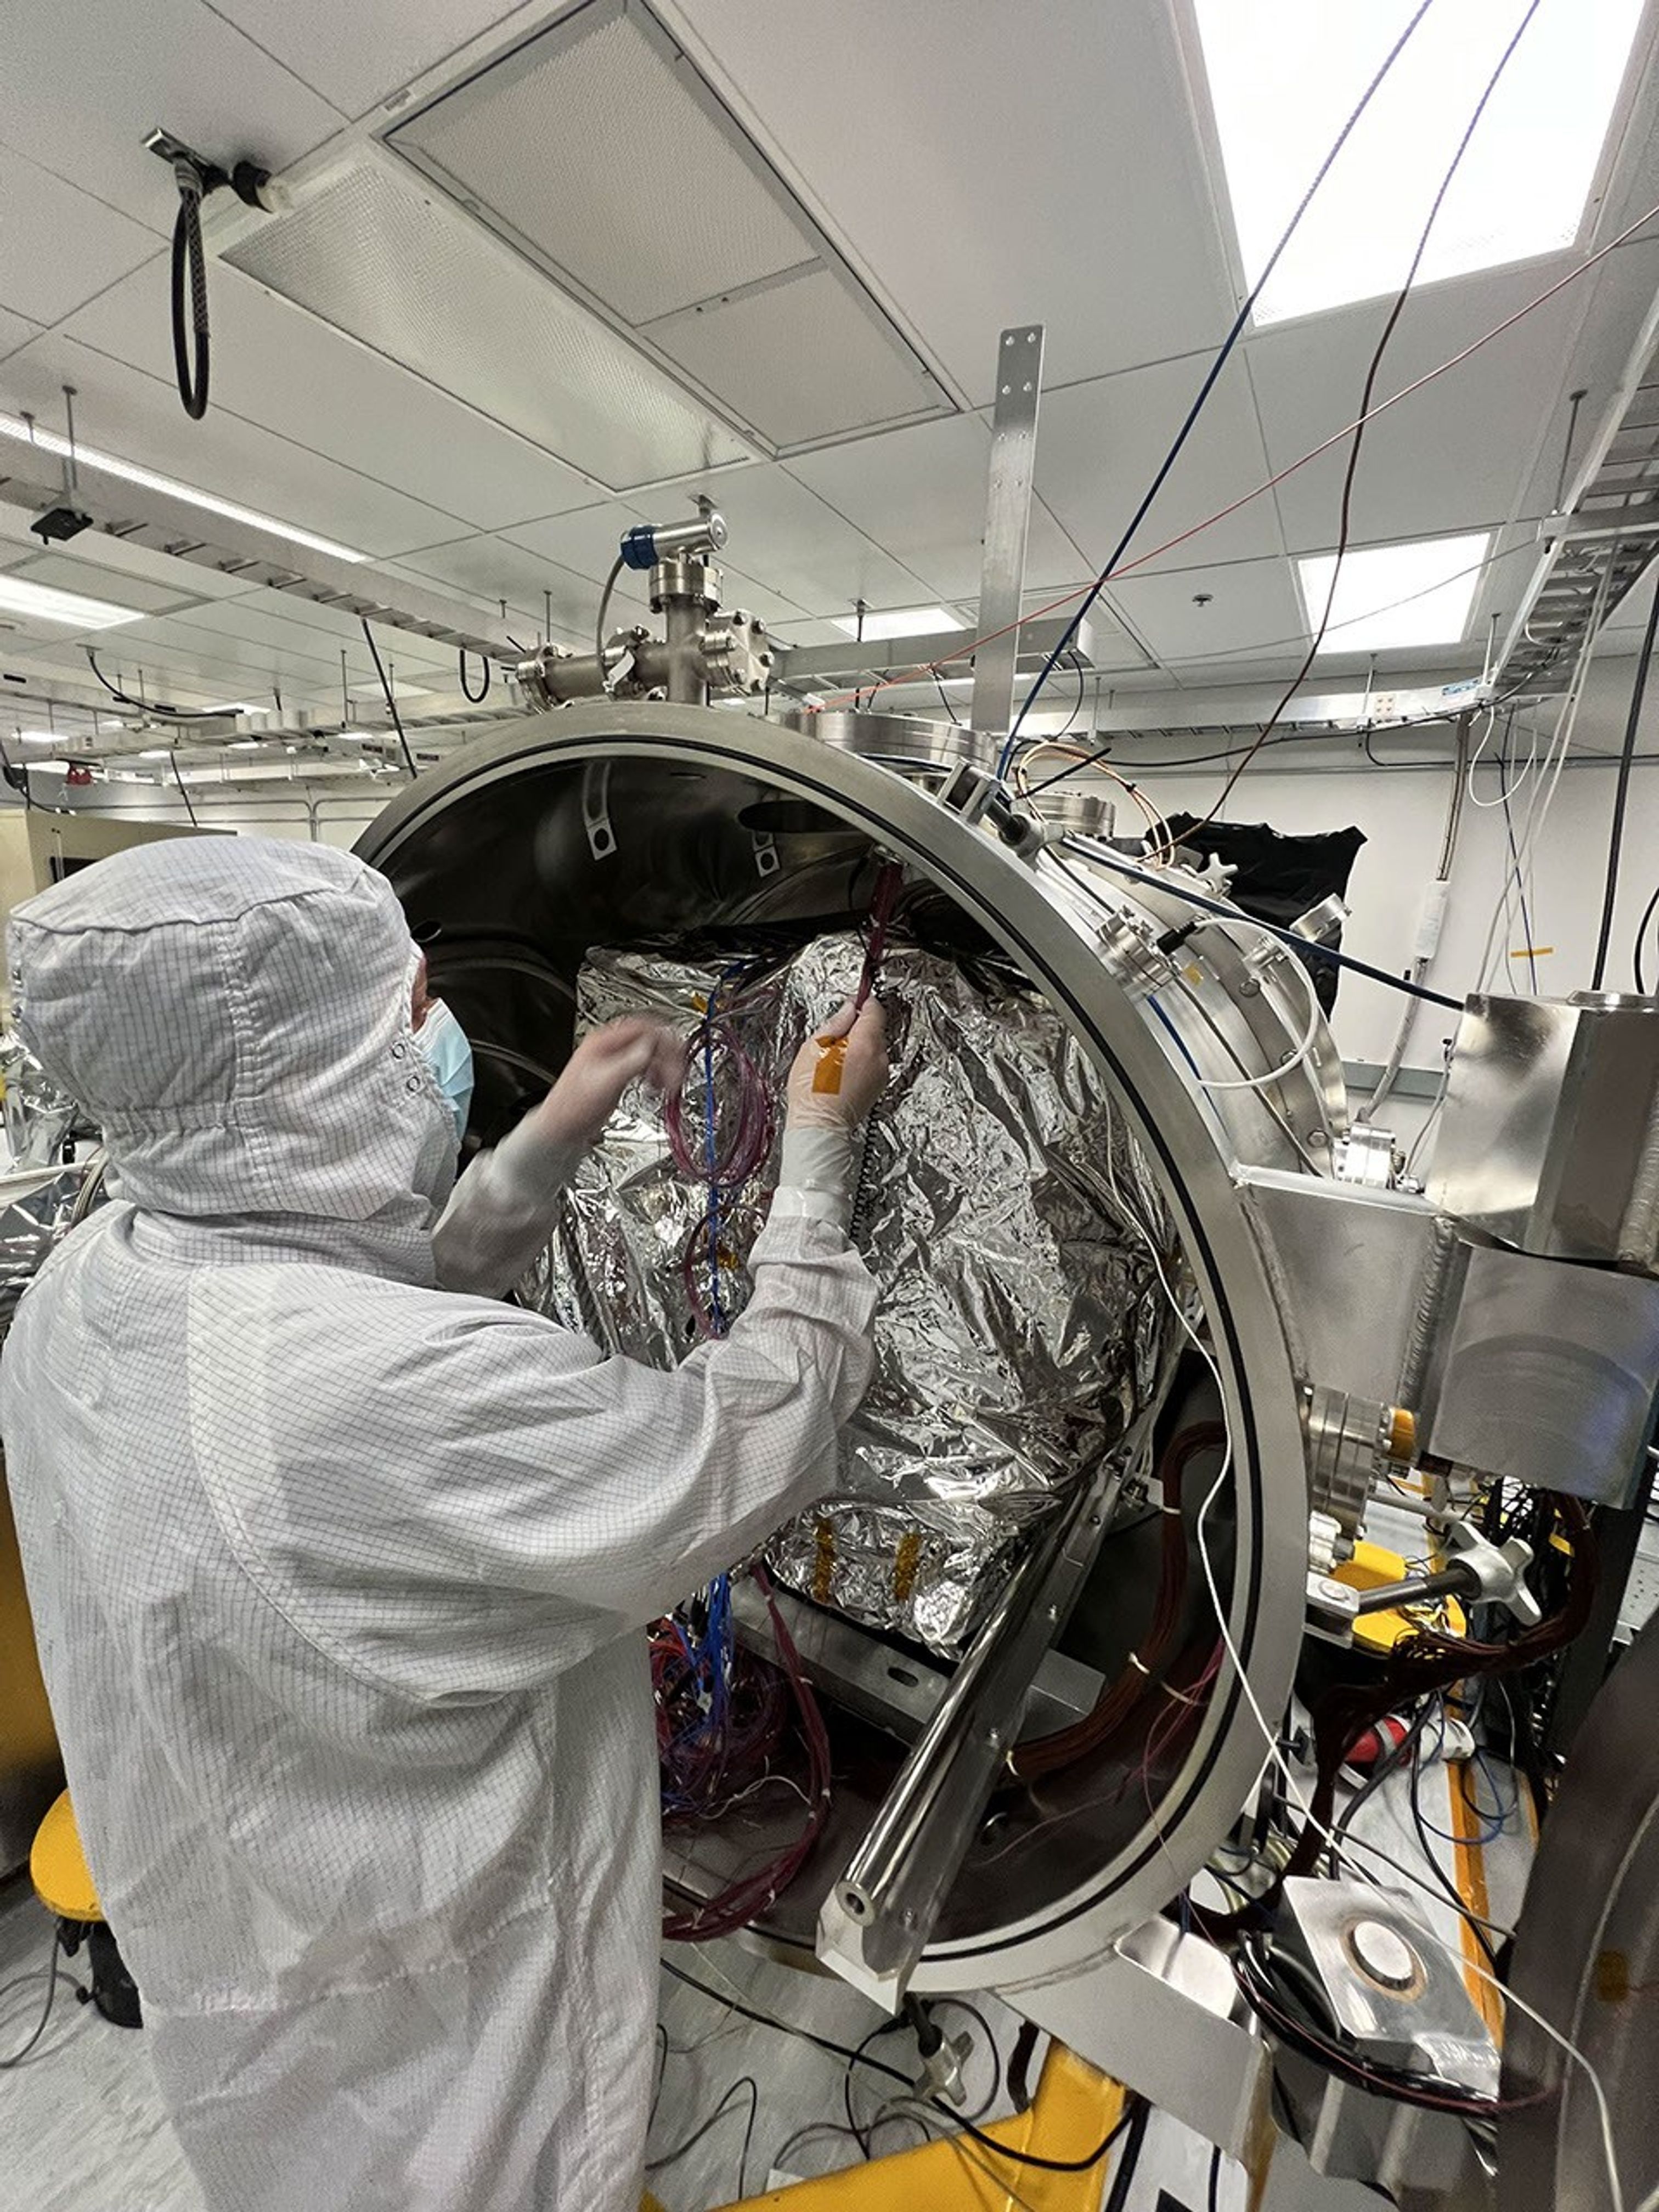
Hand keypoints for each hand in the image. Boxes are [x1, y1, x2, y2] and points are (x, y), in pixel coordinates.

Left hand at [534, 1018, 682, 1148]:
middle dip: (668, 1055)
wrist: (562, 1129)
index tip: (677, 1057)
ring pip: (649, 1053)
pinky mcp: (619, 1074)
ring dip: (664, 1066)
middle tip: (678, 1074)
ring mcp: (615, 1060)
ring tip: (670, 1084)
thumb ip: (631, 1063)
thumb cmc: (574, 1108)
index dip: (664, 1040)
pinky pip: (645, 1066)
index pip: (643, 1027)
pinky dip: (656, 1075)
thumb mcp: (605, 1083)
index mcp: (604, 1041)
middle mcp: (610, 1046)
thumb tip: (652, 1048)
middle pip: (649, 1039)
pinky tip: (657, 1088)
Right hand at [785, 998, 887, 1131]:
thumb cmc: (812, 1091)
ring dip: (857, 1046)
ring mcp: (882, 1074)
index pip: (875, 1010)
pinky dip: (859, 1062)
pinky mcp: (878, 1086)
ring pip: (873, 1047)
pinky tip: (840, 1072)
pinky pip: (871, 1064)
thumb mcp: (815, 1047)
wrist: (819, 1126)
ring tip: (832, 1060)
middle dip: (856, 1028)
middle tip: (832, 1038)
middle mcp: (880, 1058)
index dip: (862, 1002)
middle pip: (875, 1029)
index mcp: (866, 1043)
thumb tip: (849, 1009)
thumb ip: (836, 1023)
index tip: (852, 1002)